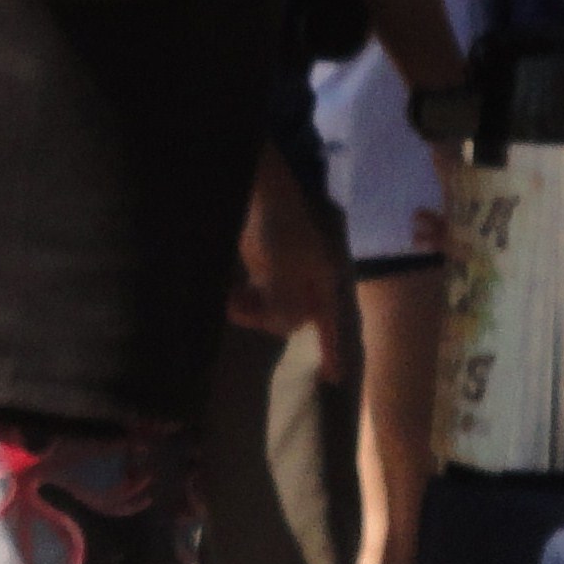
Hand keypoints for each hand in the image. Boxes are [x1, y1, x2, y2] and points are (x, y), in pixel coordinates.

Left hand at [227, 159, 351, 369]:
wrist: (257, 185)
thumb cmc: (278, 224)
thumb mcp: (283, 268)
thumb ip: (286, 303)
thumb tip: (287, 329)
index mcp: (324, 278)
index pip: (334, 321)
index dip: (334, 350)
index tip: (334, 378)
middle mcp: (309, 278)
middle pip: (294, 317)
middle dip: (266, 319)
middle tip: (239, 308)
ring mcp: (287, 271)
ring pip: (272, 307)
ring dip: (250, 309)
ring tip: (229, 298)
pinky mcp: (265, 263)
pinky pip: (258, 293)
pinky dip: (244, 297)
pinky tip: (229, 292)